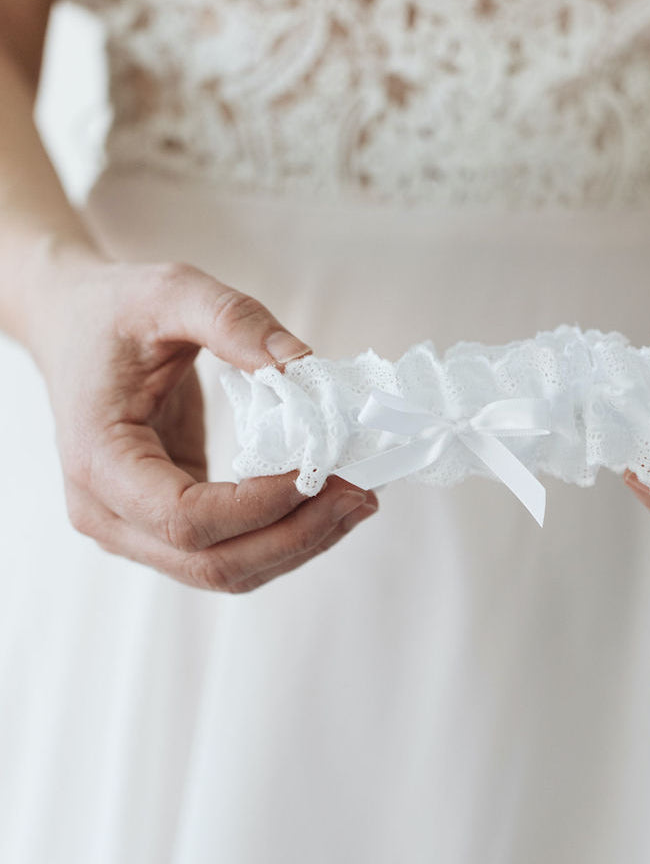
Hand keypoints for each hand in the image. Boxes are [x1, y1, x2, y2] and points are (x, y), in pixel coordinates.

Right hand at [28, 252, 377, 592]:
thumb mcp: (172, 292)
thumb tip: (308, 369)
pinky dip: (284, 535)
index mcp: (99, 460)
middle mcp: (107, 513)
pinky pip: (230, 551)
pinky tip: (327, 502)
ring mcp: (134, 528)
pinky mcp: (166, 525)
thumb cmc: (114, 310)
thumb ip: (236, 322)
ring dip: (300, 544)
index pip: (187, 517)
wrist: (74, 326)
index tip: (324, 471)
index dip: (263, 505)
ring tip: (357, 500)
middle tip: (360, 493)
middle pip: (213, 563)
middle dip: (297, 535)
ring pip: (227, 571)